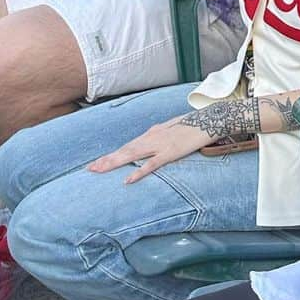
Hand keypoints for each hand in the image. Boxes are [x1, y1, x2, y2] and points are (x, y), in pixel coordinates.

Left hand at [87, 116, 213, 183]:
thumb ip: (159, 134)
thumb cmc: (192, 125)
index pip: (127, 146)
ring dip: (116, 163)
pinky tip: (128, 180)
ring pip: (133, 155)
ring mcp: (161, 145)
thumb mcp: (171, 128)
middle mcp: (152, 138)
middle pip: (125, 151)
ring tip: (100, 170)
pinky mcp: (171, 152)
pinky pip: (152, 164)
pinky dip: (139, 172)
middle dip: (107, 160)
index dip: (111, 155)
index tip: (97, 163)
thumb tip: (149, 137)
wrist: (209, 120)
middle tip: (90, 169)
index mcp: (152, 134)